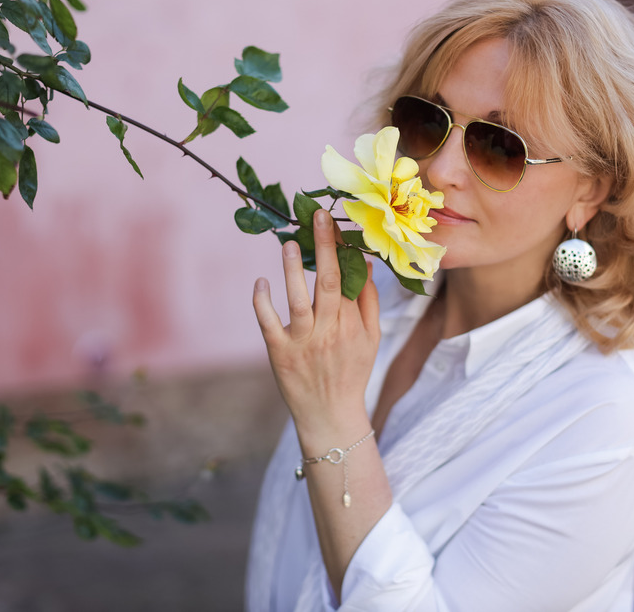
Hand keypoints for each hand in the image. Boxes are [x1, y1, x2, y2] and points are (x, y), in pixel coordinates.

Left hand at [253, 208, 380, 443]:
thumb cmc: (352, 371)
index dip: (340, 248)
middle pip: (326, 281)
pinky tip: (261, 282)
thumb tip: (366, 263)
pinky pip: (268, 323)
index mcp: (352, 323)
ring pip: (298, 299)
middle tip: (317, 217)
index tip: (334, 221)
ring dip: (291, 269)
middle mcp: (328, 330)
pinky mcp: (280, 353)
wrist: (331, 415)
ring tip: (287, 243)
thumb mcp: (372, 338)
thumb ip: (369, 300)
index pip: (347, 277)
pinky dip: (263, 302)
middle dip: (322, 246)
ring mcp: (303, 341)